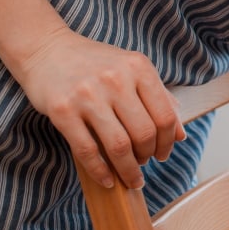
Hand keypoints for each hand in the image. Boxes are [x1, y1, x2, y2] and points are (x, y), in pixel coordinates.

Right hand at [13, 25, 184, 188]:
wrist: (47, 50)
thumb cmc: (96, 63)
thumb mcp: (133, 69)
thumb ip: (159, 98)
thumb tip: (181, 135)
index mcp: (139, 67)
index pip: (165, 116)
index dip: (167, 141)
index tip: (163, 154)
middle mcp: (116, 80)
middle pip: (144, 133)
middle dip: (149, 156)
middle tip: (145, 163)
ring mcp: (88, 95)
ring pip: (119, 145)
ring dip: (129, 169)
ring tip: (131, 177)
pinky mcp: (62, 111)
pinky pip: (87, 150)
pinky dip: (101, 171)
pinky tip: (107, 179)